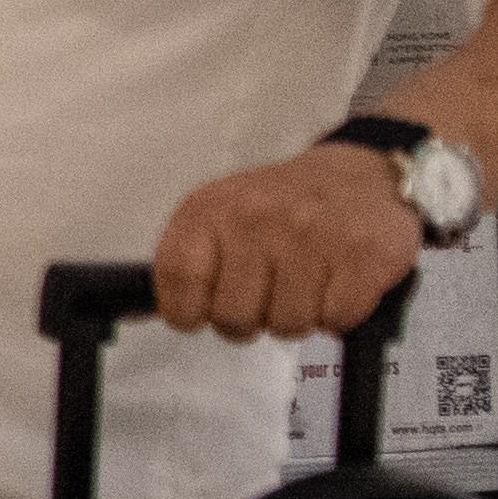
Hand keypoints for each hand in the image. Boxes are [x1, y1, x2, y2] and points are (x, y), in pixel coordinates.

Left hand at [150, 143, 427, 342]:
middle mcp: (256, 218)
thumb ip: (181, 266)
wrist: (358, 173)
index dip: (190, 312)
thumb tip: (134, 313)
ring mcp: (312, 234)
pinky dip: (339, 314)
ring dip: (298, 317)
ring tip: (306, 283)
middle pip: (234, 318)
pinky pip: (337, 320)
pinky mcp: (363, 253)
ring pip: (287, 325)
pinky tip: (338, 282)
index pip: (177, 285)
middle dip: (251, 319)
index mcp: (209, 210)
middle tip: (269, 293)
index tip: (206, 310)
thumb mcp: (216, 217)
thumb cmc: (279, 206)